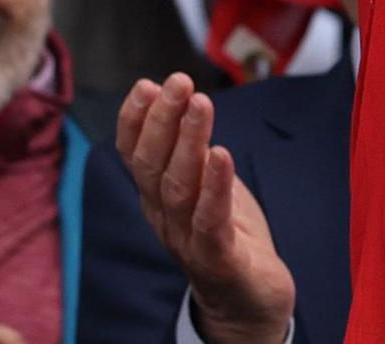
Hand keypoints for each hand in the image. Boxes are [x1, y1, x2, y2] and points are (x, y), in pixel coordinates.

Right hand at [117, 76, 296, 343]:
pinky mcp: (220, 262)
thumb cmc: (229, 235)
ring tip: (199, 103)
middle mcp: (164, 219)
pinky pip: (211, 223)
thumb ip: (192, 149)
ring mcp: (188, 243)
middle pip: (152, 167)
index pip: (134, 156)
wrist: (250, 303)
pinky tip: (221, 154)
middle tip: (177, 82)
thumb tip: (182, 96)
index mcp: (157, 199)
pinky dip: (214, 187)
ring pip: (178, 189)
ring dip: (188, 141)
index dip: (136, 121)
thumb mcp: (206, 183)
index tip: (146, 84)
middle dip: (161, 120)